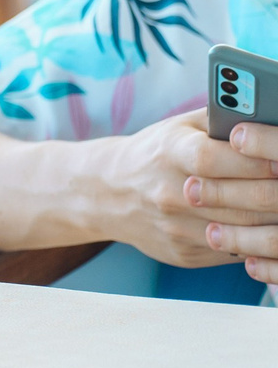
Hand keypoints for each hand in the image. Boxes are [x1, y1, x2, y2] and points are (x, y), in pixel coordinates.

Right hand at [96, 110, 277, 274]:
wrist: (107, 193)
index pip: (216, 158)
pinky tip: (268, 229)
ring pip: (244, 232)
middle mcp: (169, 193)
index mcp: (170, 152)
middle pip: (241, 201)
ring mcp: (176, 227)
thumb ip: (222, 119)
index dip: (258, 159)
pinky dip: (258, 243)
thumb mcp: (179, 127)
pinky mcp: (185, 253)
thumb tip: (267, 114)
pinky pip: (234, 253)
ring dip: (274, 222)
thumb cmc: (155, 154)